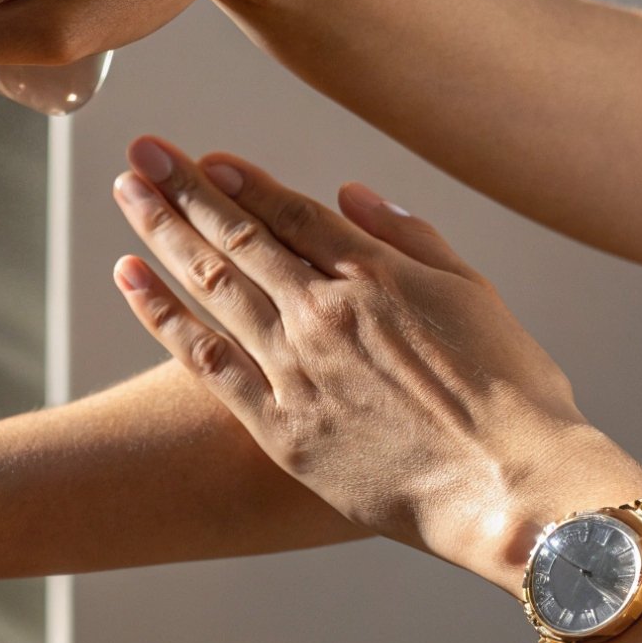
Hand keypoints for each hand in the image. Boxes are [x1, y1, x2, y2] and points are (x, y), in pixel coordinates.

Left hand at [109, 137, 641, 593]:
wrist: (514, 490)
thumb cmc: (514, 397)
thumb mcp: (476, 296)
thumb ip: (412, 239)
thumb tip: (354, 194)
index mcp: (376, 275)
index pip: (292, 213)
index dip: (243, 182)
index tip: (204, 159)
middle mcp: (324, 311)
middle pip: (239, 235)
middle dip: (184, 187)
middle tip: (141, 152)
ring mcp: (295, 367)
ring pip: (212, 283)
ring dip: (163, 231)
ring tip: (127, 192)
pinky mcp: (279, 427)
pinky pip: (205, 360)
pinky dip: (162, 314)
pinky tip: (129, 277)